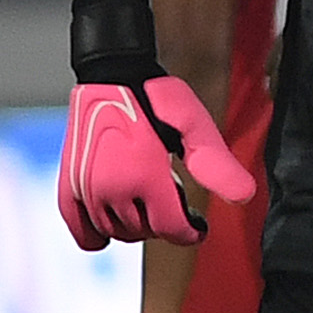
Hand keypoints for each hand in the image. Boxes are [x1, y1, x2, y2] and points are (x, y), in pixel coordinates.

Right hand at [57, 73, 251, 248]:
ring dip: (137, 228)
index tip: (198, 225)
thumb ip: (217, 165)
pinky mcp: (68, 184)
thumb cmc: (156, 99)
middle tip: (174, 204)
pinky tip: (114, 227)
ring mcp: (85, 189)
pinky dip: (97, 236)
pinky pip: (81, 231)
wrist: (112, 76)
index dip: (190, 232)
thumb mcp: (195, 128)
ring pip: (116, 232)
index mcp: (144, 178)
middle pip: (145, 232)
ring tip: (149, 205)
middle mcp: (111, 189)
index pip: (170, 230)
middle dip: (164, 224)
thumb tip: (244, 197)